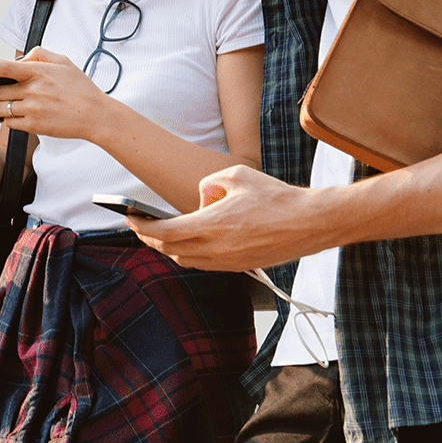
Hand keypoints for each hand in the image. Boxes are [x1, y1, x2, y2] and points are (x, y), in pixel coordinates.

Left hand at [0, 47, 112, 141]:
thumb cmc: (81, 89)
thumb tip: (20, 58)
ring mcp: (31, 109)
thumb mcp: (64, 62)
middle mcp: (32, 90)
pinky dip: (6, 119)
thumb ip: (40, 54)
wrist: (96, 115)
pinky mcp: (33, 126)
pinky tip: (13, 116)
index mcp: (38, 72)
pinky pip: (8, 123)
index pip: (2, 67)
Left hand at [127, 164, 332, 271]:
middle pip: (170, 250)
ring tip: (160, 235)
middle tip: (139, 227)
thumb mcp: (236, 175)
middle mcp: (217, 249)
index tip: (130, 219)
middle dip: (150, 239)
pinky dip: (189, 254)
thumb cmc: (277, 197)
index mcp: (212, 225)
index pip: (164, 232)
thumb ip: (208, 184)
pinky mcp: (240, 266)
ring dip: (169, 249)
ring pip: (186, 260)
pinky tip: (189, 242)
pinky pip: (204, 264)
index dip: (142, 228)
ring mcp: (228, 261)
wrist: (312, 222)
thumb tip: (200, 198)